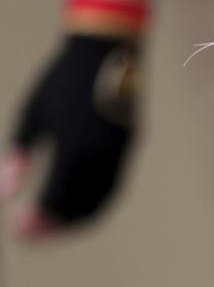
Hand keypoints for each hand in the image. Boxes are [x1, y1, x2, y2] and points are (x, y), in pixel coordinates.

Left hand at [0, 34, 137, 239]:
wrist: (108, 50)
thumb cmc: (62, 80)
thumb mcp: (31, 115)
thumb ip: (18, 156)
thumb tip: (4, 193)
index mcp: (73, 149)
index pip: (56, 201)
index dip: (38, 223)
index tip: (18, 233)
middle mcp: (101, 157)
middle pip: (82, 209)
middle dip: (57, 228)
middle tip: (31, 235)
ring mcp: (120, 154)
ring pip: (102, 201)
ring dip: (77, 219)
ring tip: (53, 224)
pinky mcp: (129, 149)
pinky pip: (113, 186)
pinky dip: (95, 202)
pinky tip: (76, 203)